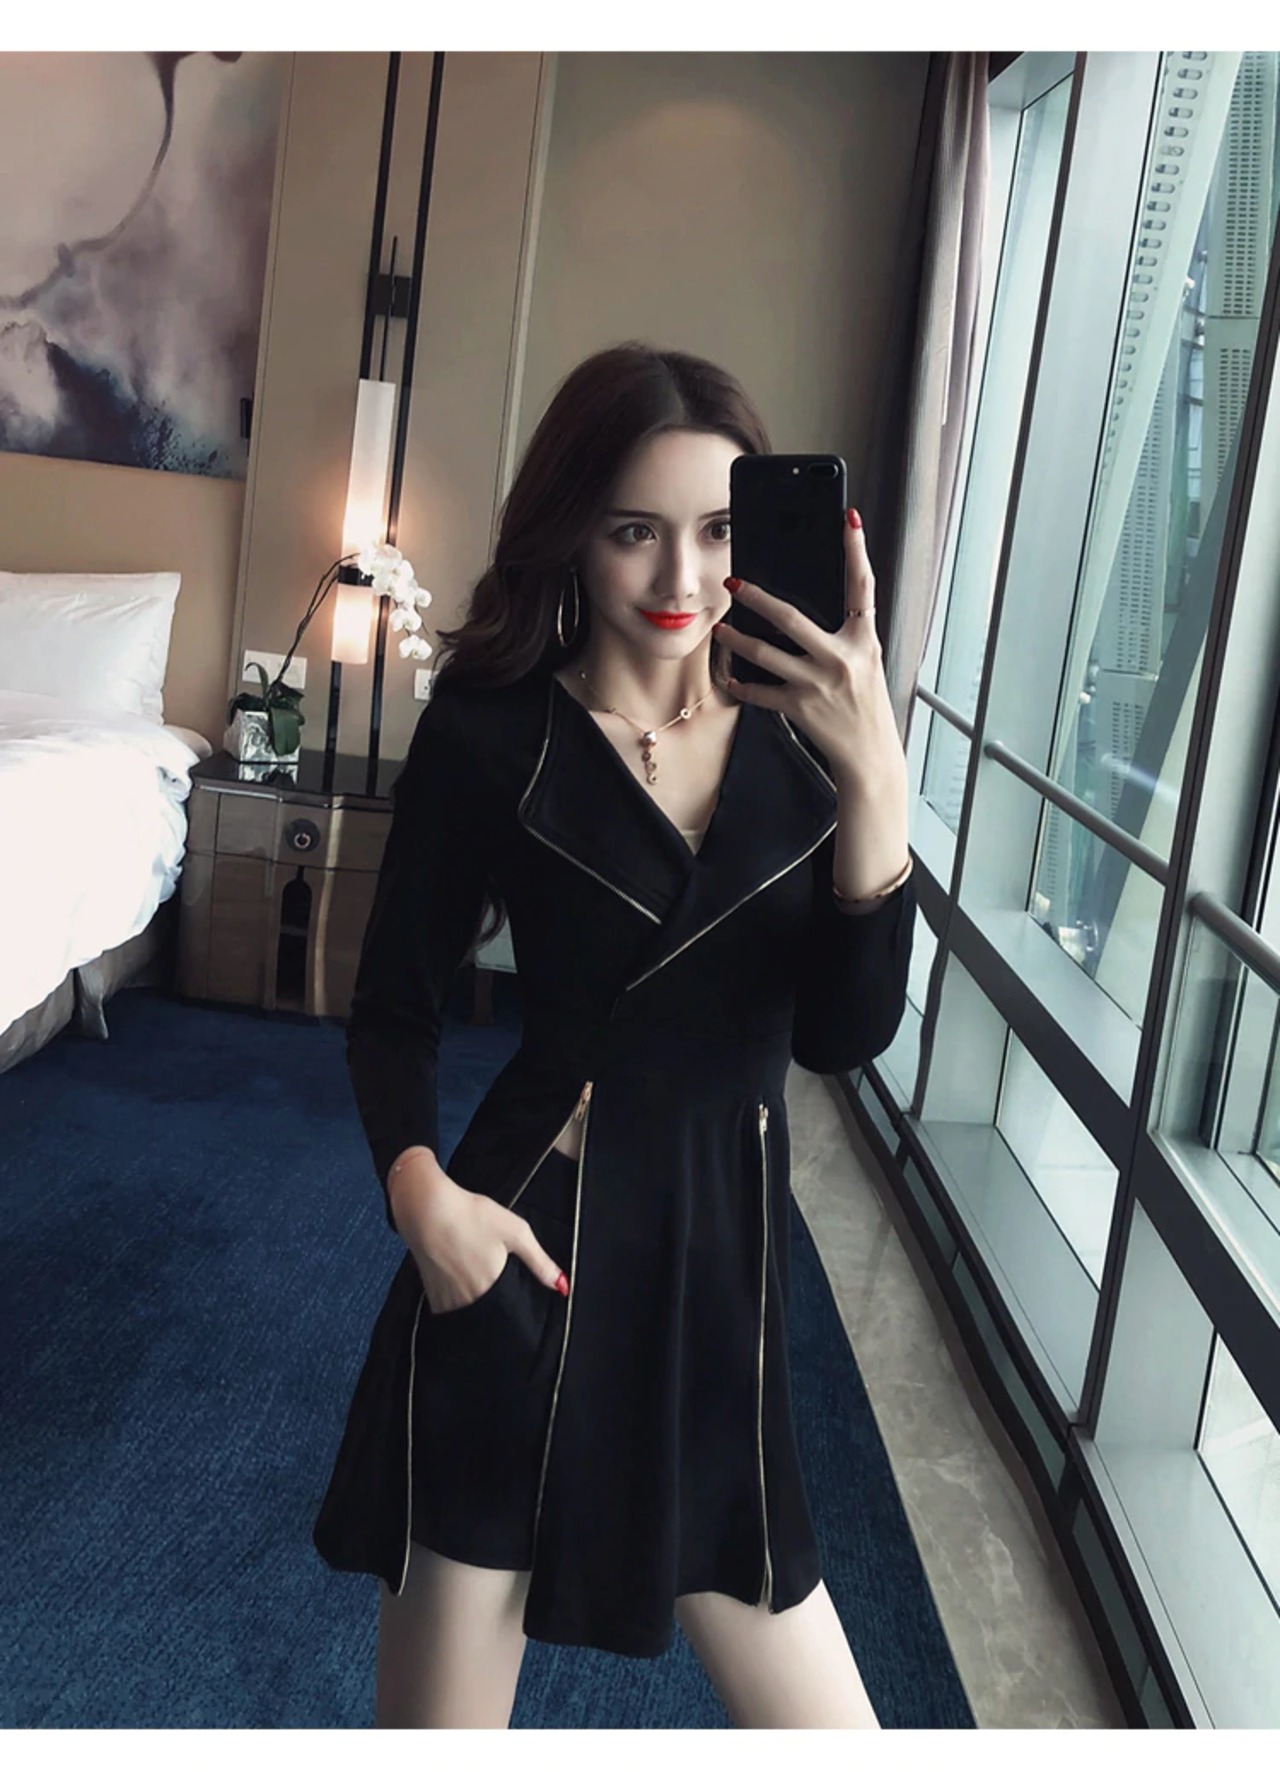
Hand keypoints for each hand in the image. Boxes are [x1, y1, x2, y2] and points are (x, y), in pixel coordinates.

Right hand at [391, 1160, 567, 1312]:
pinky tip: (460, 1278)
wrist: (427, 1208)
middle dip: (496, 1304)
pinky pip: (449, 1306)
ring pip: (468, 1312)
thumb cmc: (473, 1216)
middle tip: (494, 1278)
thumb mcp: (516, 1232)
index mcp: (491, 1288)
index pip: (509, 1313)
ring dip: (475, 1303)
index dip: (514, 1307)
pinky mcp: (431, 1292)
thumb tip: (563, 1287)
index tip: (516, 1297)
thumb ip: (540, 1262)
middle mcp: (468, 1300)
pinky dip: (456, 1299)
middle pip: (489, 1314)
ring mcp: (446, 1299)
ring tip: (476, 1276)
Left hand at [713, 509, 899, 789]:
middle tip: (735, 583)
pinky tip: (730, 677)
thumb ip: (846, 634)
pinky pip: (761, 692)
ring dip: (737, 640)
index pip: (862, 586)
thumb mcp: (867, 662)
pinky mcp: (800, 708)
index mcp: (863, 641)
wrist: (869, 754)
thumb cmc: (866, 706)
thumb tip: (813, 611)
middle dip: (757, 599)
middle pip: (791, 618)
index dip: (857, 551)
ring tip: (722, 628)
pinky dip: (742, 685)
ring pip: (766, 654)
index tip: (847, 521)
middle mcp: (841, 658)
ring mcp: (818, 684)